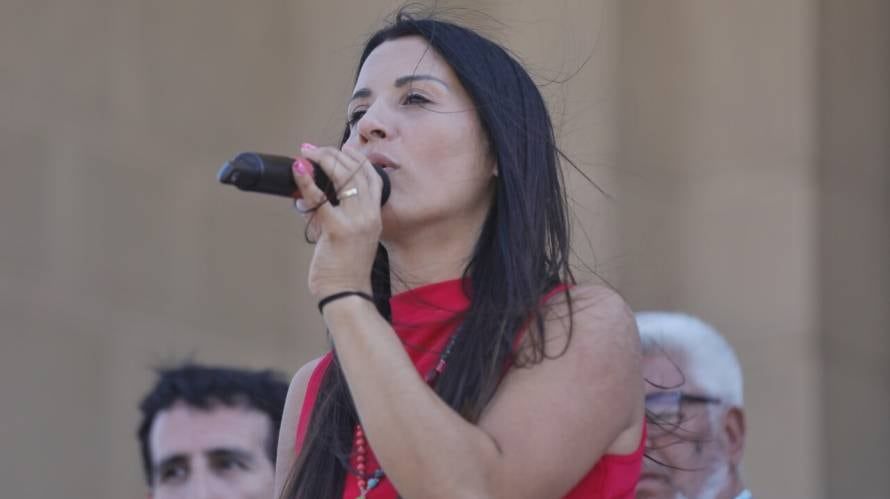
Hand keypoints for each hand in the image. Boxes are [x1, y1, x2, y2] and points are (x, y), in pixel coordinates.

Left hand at [292, 143, 382, 298]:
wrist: (346, 294)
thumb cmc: (346, 268)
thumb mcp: (353, 235)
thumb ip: (340, 213)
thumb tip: (316, 194)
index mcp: (375, 215)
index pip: (371, 175)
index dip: (353, 157)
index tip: (334, 150)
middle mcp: (370, 215)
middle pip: (357, 170)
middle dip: (333, 154)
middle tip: (312, 149)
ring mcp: (356, 221)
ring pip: (343, 177)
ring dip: (322, 160)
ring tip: (305, 154)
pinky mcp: (337, 230)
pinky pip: (321, 199)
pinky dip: (306, 181)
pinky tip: (298, 170)